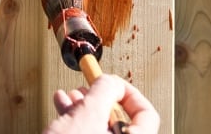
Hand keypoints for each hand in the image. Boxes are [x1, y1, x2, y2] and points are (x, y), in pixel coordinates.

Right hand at [44, 75, 159, 133]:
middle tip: (87, 89)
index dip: (128, 93)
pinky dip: (78, 123)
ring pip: (102, 131)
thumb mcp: (87, 113)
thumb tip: (109, 81)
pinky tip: (63, 110)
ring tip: (69, 98)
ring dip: (85, 109)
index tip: (111, 83)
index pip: (147, 115)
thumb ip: (104, 90)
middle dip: (100, 100)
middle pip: (121, 122)